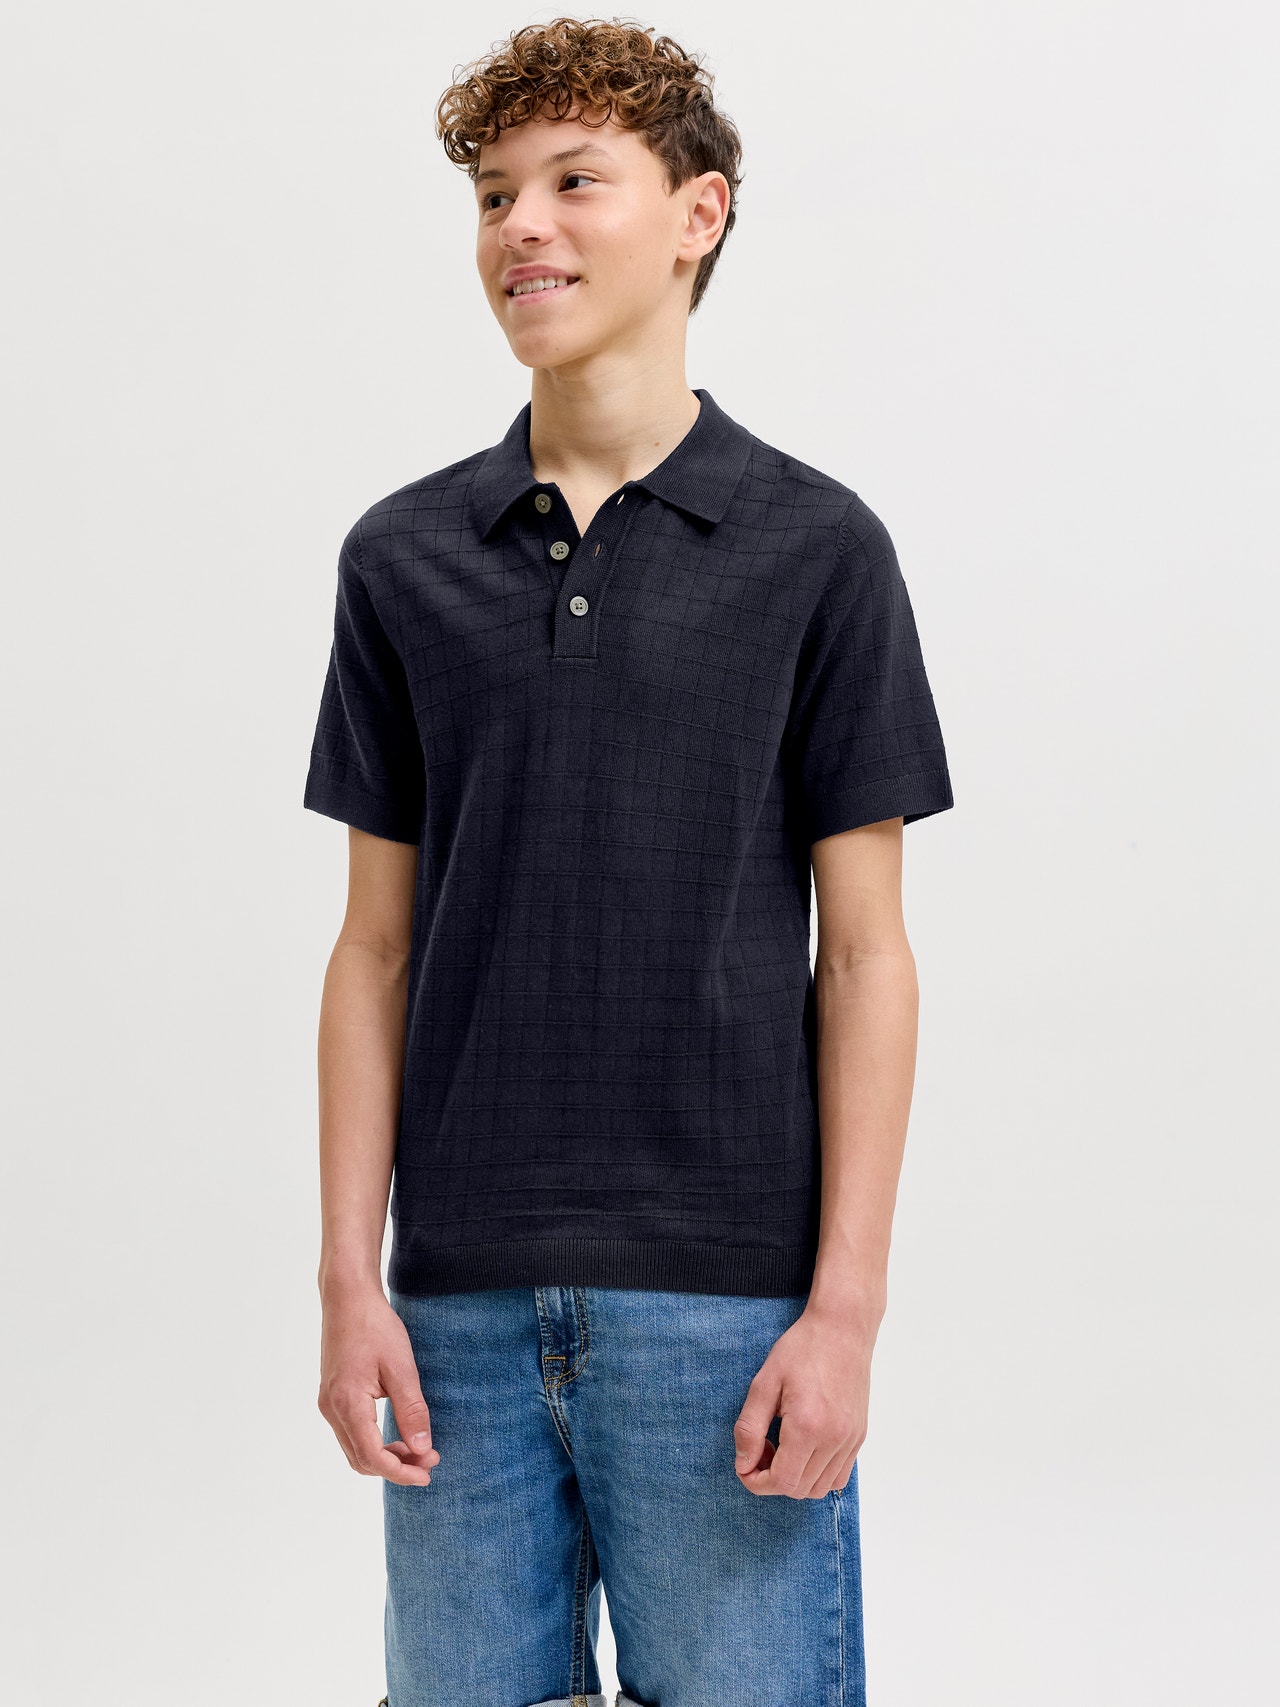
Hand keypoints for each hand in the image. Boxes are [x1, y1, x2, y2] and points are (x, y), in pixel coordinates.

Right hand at [317, 1284, 440, 1485]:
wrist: (347, 1298)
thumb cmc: (375, 1326)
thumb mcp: (401, 1367)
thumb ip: (411, 1410)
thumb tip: (421, 1448)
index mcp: (347, 1403)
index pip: (372, 1456)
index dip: (400, 1471)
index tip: (427, 1474)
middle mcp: (331, 1409)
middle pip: (361, 1458)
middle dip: (395, 1467)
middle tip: (429, 1460)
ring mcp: (328, 1403)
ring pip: (354, 1449)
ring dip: (384, 1456)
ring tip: (417, 1449)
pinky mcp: (331, 1396)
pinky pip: (351, 1433)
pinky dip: (374, 1442)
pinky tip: (397, 1434)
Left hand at [732, 1304, 872, 1497]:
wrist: (842, 1329)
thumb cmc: (802, 1349)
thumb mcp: (764, 1382)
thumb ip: (750, 1427)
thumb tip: (744, 1464)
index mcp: (808, 1426)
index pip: (782, 1481)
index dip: (756, 1481)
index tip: (744, 1464)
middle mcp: (834, 1439)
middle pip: (799, 1489)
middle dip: (772, 1479)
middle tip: (761, 1448)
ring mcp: (850, 1440)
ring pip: (820, 1488)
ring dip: (795, 1480)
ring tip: (782, 1447)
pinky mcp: (859, 1436)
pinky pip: (839, 1476)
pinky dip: (818, 1475)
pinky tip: (804, 1449)